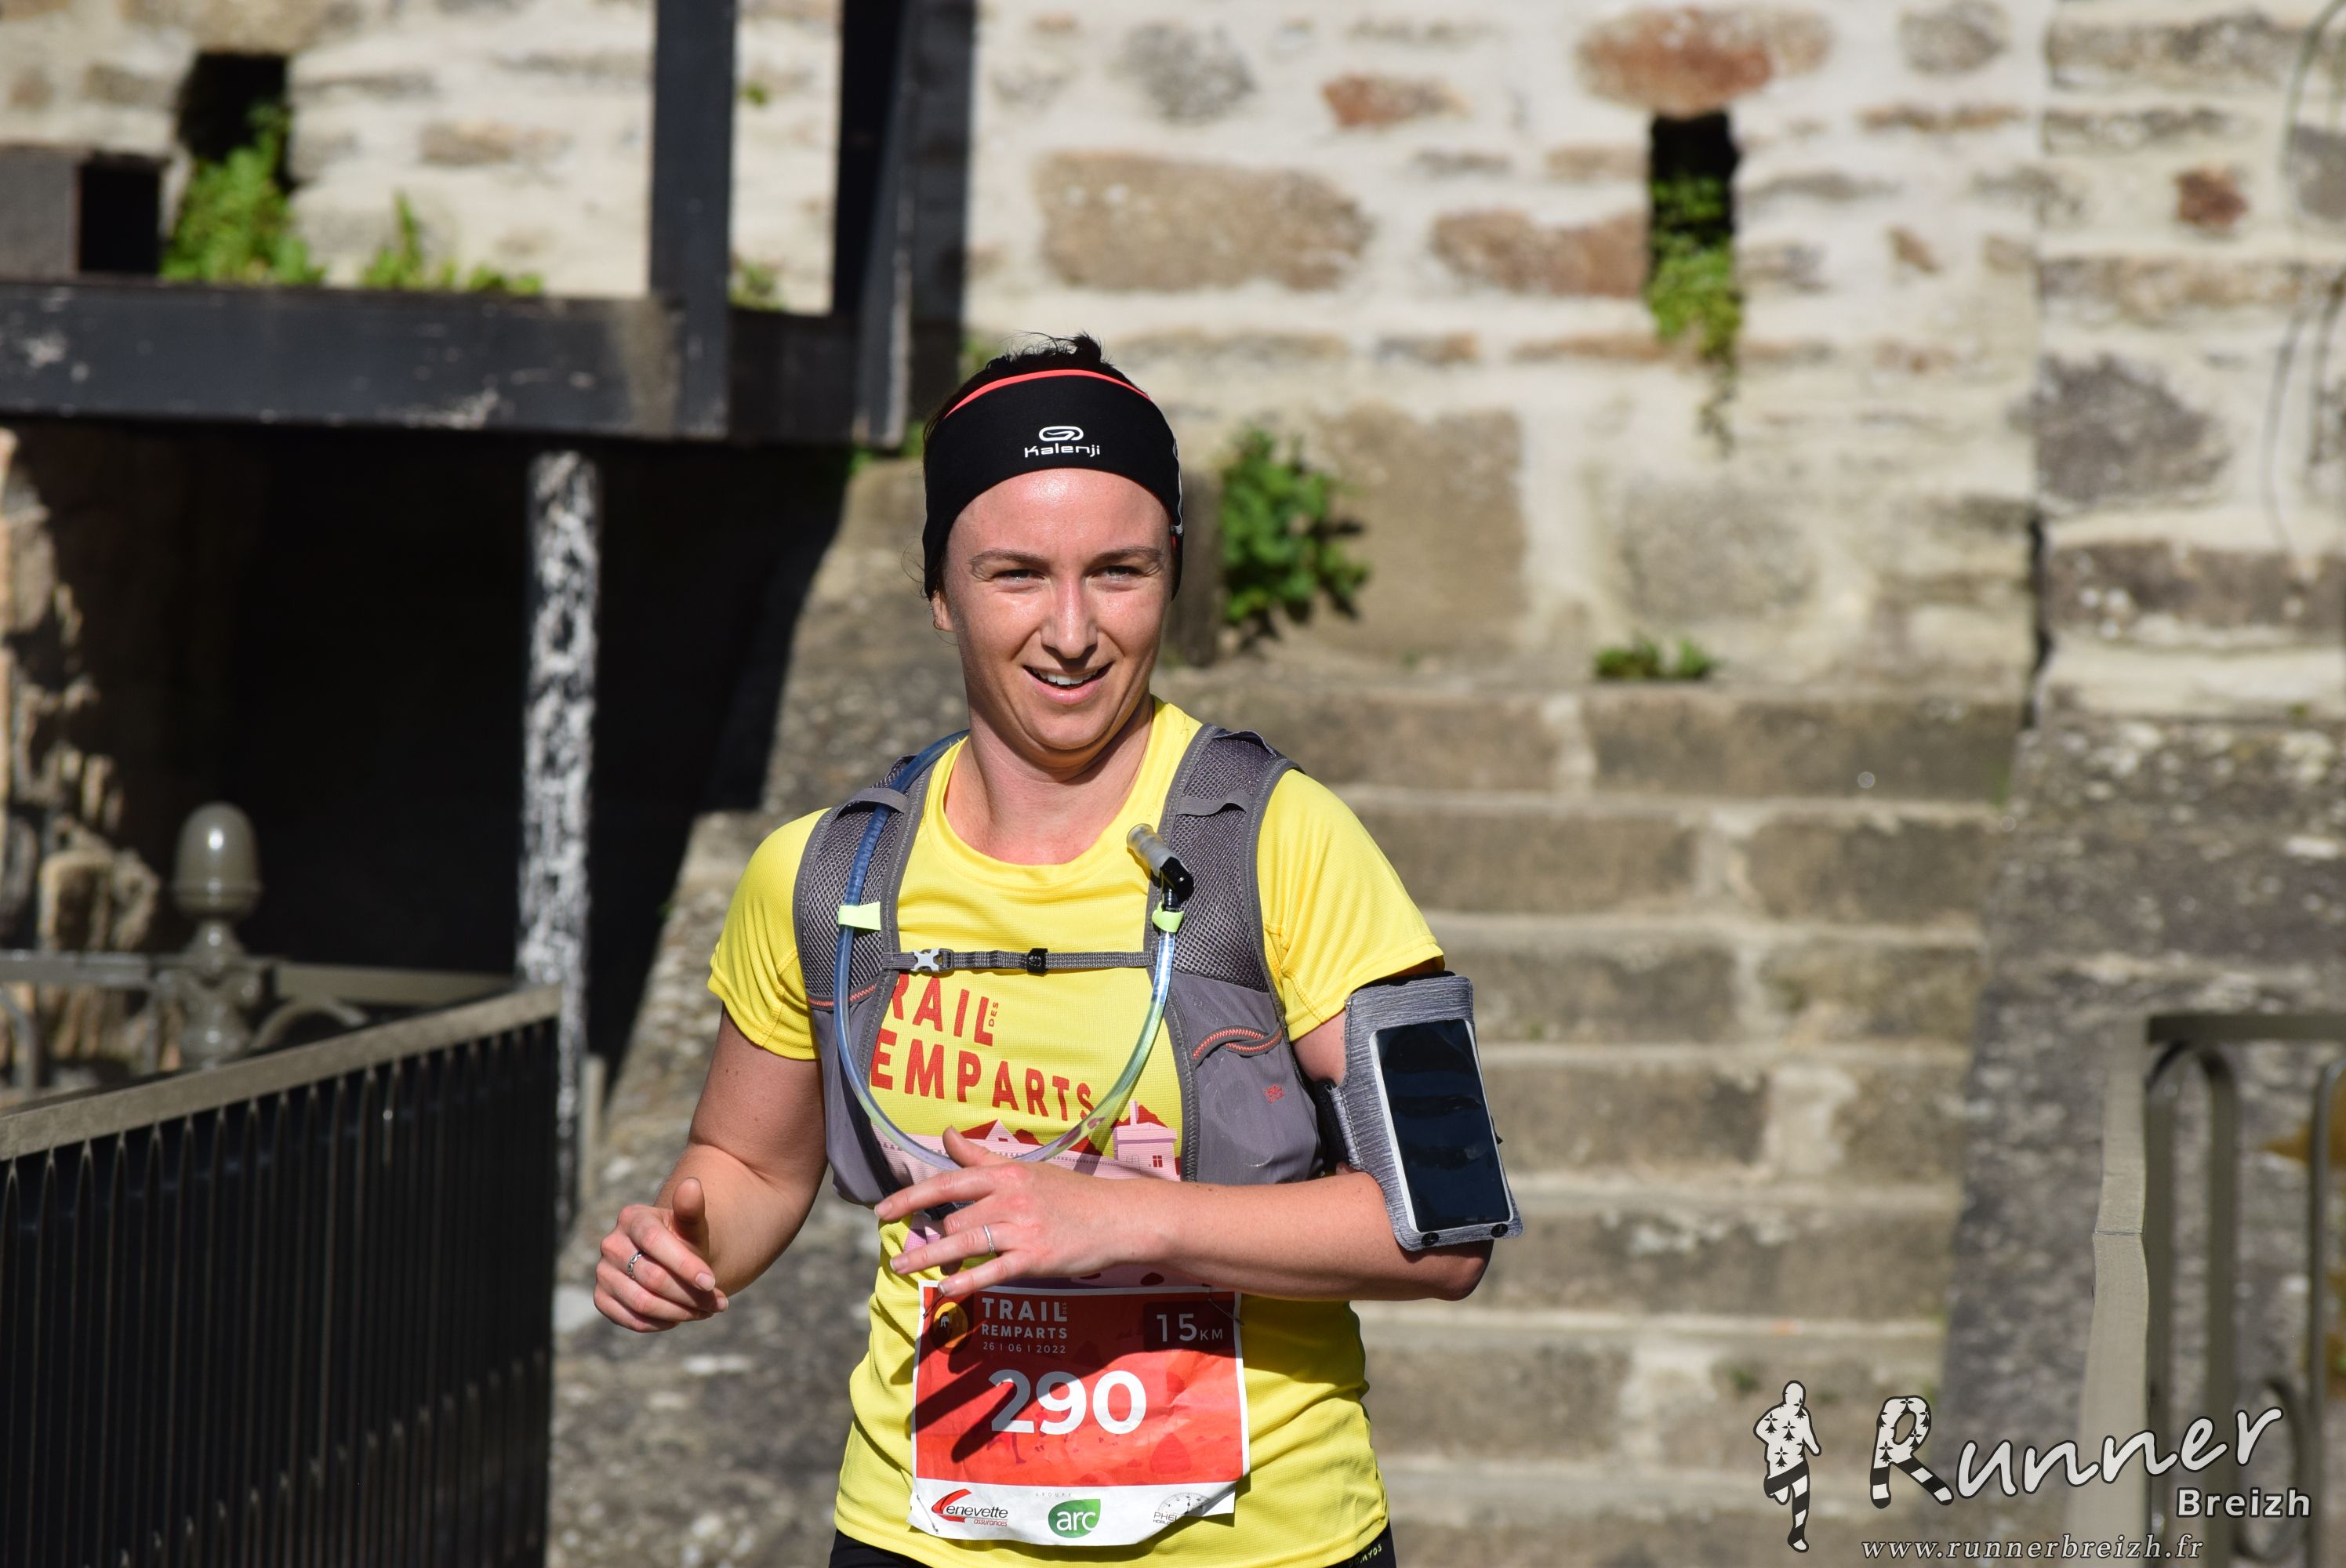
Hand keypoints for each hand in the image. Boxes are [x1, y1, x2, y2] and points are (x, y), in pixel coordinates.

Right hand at [595, 1177, 728, 1331]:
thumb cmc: (687, 1240)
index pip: (656, 1242)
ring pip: (642, 1302)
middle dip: (690, 1295)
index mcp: (632, 1218)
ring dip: (680, 1312)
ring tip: (706, 1311)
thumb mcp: (694, 1226)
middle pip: (652, 1277)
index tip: (712, 1282)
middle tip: (719, 1304)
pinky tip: (680, 1317)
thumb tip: (692, 1184)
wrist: (674, 1261)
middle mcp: (611, 1243)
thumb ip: (692, 1208)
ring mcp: (603, 1272)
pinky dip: (660, 1323)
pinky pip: (630, 1319)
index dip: (685, 1265)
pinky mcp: (602, 1297)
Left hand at [877, 1127, 1155, 1302]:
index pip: (948, 1182)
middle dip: (930, 1239)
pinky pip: (994, 1270)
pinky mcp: (1036, 1257)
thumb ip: (980, 1156)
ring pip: (966, 1242)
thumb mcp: (1025, 1169)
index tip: (882, 1211)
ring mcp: (1023, 1228)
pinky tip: (947, 1290)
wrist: (1118, 1217)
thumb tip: (945, 1134)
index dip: (911, 1197)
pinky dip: (968, 1280)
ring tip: (904, 1268)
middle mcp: (1010, 1197)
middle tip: (906, 1256)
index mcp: (1005, 1174)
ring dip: (931, 1258)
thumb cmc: (1070, 1194)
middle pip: (954, 1219)